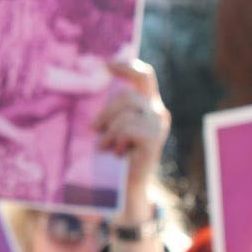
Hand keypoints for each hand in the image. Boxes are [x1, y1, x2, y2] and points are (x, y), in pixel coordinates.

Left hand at [94, 58, 169, 202]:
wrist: (127, 185)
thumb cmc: (116, 155)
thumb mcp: (116, 124)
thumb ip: (115, 106)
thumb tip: (100, 77)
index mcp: (150, 105)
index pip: (144, 77)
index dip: (127, 68)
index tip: (106, 66)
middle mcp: (158, 112)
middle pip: (127, 97)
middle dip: (106, 113)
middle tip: (94, 129)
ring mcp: (158, 125)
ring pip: (125, 114)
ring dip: (109, 131)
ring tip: (106, 147)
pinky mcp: (154, 138)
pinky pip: (126, 128)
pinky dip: (115, 140)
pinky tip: (118, 153)